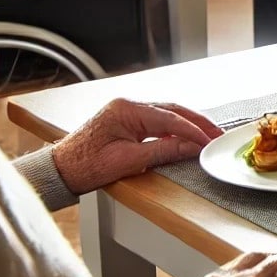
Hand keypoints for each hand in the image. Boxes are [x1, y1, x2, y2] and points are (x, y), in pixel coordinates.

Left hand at [52, 99, 221, 194]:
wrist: (58, 171)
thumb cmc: (84, 166)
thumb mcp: (127, 161)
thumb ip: (163, 151)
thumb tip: (191, 146)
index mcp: (127, 110)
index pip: (170, 118)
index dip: (194, 131)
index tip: (210, 142)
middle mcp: (128, 105)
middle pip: (172, 110)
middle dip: (197, 123)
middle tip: (218, 135)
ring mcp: (127, 111)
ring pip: (167, 113)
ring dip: (188, 124)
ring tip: (208, 135)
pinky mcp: (126, 120)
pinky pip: (157, 120)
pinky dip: (175, 127)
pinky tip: (186, 134)